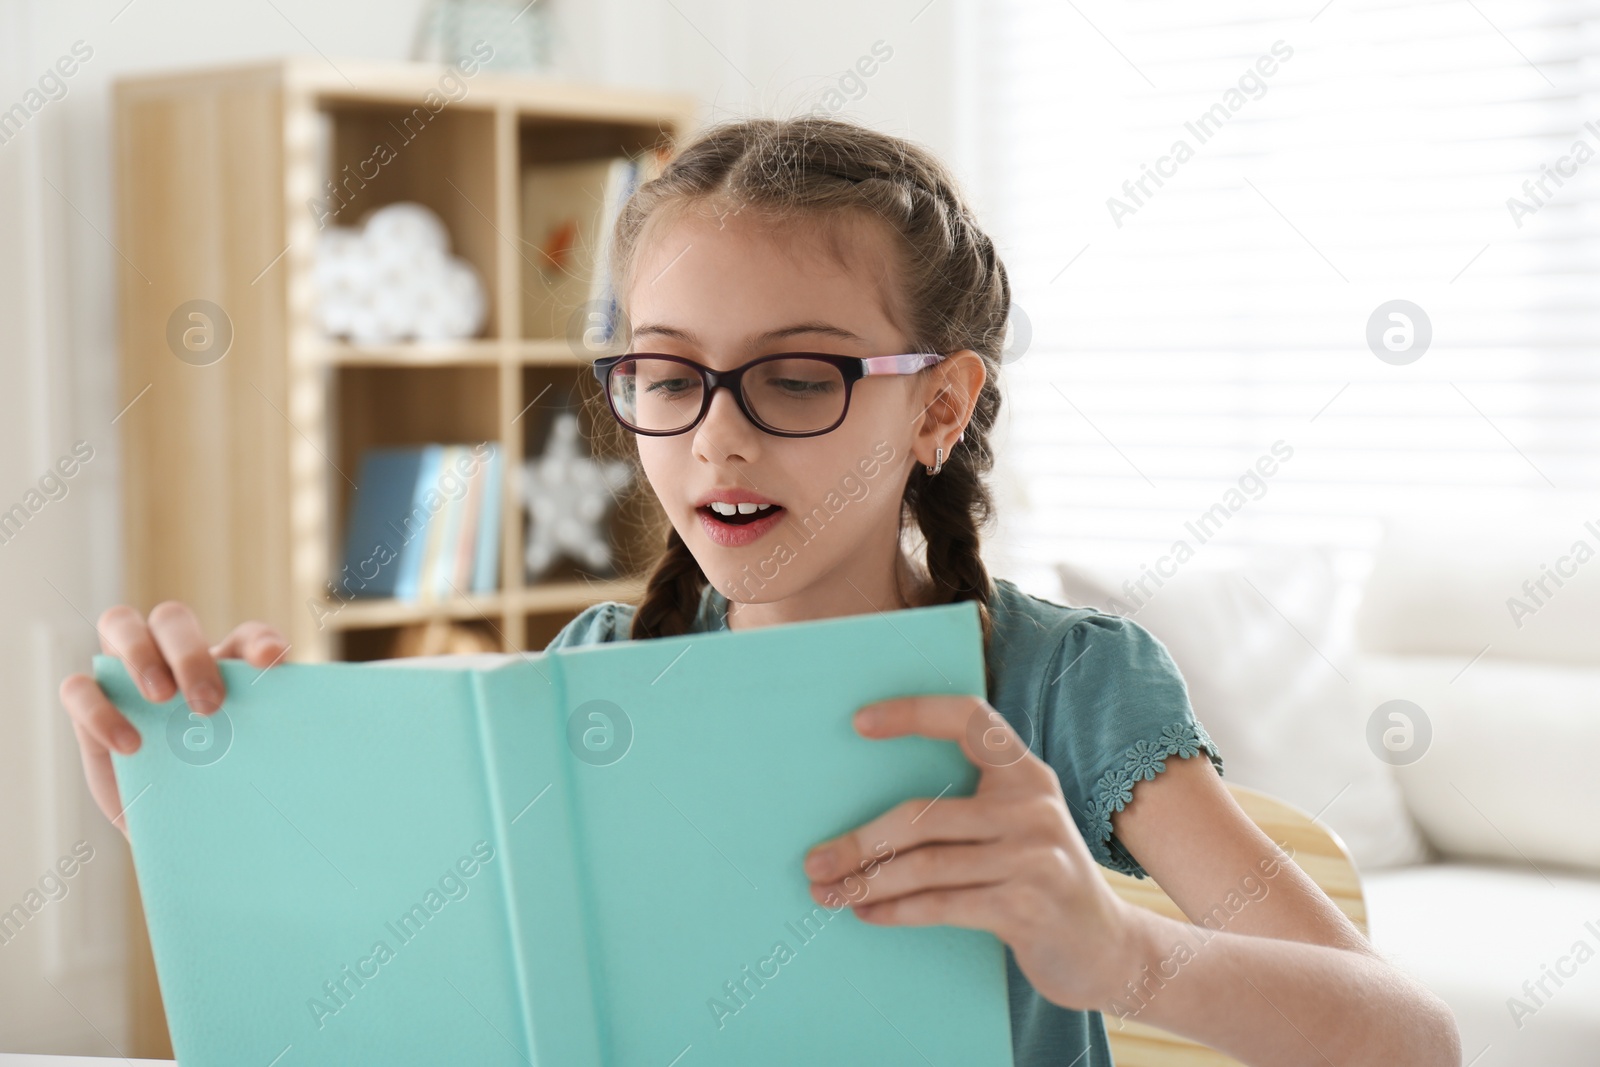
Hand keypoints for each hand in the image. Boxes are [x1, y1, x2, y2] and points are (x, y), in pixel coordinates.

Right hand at [57, 602, 288, 837]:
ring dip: (139, 655)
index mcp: (228, 668)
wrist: (183, 833)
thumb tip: (310, 734)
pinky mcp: (89, 711)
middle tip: (208, 703)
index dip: (259, 642)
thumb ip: (272, 734)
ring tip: (161, 700)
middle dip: (189, 652)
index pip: (246, 637)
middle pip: (171, 618)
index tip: (271, 664)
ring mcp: (128, 679)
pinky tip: (130, 745)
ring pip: (118, 625)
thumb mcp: (253, 761)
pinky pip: (78, 687)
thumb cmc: (224, 788)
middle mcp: (175, 660)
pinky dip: (100, 709)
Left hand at [802, 695, 1142, 1013]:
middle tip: (814, 861)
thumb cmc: (1042, 881)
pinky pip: (940, 904)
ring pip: (924, 865)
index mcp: (1026, 774)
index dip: (914, 712)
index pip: (968, 720)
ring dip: (866, 883)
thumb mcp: (1019, 828)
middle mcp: (1031, 806)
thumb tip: (874, 816)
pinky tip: (867, 914)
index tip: (857, 722)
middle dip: (858, 842)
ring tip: (828, 893)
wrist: (1108, 950)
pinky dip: (895, 911)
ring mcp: (1032, 855)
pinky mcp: (1025, 905)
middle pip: (922, 814)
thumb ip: (970, 808)